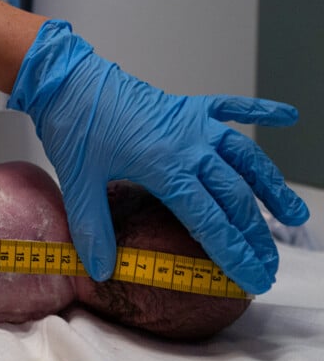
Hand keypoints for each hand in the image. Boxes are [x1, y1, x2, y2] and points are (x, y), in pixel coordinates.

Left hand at [8, 20, 308, 294]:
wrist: (68, 81)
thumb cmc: (74, 127)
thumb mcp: (78, 184)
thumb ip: (92, 230)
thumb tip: (102, 271)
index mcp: (165, 167)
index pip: (210, 221)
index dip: (234, 254)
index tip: (253, 279)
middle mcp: (189, 145)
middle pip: (235, 197)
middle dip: (255, 235)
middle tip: (269, 264)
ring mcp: (192, 123)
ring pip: (245, 158)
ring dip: (271, 187)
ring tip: (293, 215)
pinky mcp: (188, 106)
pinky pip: (233, 107)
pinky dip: (261, 110)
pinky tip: (287, 116)